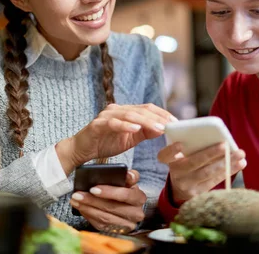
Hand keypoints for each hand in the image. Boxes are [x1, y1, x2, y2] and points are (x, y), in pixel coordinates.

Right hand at [57, 103, 175, 172]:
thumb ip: (145, 132)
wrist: (81, 150)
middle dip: (157, 117)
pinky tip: (135, 129)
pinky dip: (125, 125)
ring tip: (158, 127)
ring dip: (145, 121)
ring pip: (129, 114)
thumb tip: (164, 128)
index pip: (147, 108)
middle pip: (141, 110)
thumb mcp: (130, 139)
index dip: (162, 114)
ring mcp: (106, 115)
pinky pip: (113, 123)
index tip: (176, 122)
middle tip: (171, 125)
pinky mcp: (97, 125)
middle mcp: (116, 109)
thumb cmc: (106, 143)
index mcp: (126, 111)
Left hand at [70, 169, 145, 231]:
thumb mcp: (127, 181)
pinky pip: (101, 225)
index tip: (93, 189)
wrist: (126, 206)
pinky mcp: (116, 232)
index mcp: (139, 198)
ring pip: (105, 218)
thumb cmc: (124, 190)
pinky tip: (81, 208)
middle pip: (112, 208)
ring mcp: (126, 225)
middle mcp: (136, 214)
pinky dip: (89, 215)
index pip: (126, 195)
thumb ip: (128, 176)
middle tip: (77, 194)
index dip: (109, 192)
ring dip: (87, 208)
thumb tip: (128, 174)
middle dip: (92, 201)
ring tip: (75, 200)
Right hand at [158, 142, 246, 203]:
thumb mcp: (182, 155)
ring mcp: (188, 186)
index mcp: (170, 161)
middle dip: (210, 153)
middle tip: (224, 144)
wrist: (181, 189)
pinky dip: (229, 171)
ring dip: (226, 162)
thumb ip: (191, 145)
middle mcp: (176, 173)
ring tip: (240, 154)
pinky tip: (240, 163)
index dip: (172, 150)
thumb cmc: (186, 163)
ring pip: (208, 173)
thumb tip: (214, 134)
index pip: (165, 156)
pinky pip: (216, 181)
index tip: (180, 144)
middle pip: (193, 163)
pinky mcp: (199, 194)